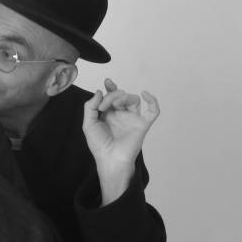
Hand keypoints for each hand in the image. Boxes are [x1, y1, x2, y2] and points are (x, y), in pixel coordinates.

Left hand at [83, 79, 159, 201]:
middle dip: (112, 96)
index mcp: (108, 114)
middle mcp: (121, 114)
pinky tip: (145, 94)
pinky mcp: (142, 125)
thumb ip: (90, 107)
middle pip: (121, 95)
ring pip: (134, 99)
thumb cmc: (99, 145)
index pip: (112, 96)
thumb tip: (100, 91)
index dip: (111, 87)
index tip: (108, 82)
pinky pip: (153, 111)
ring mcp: (132, 119)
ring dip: (124, 97)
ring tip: (116, 105)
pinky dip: (152, 101)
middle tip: (104, 106)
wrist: (110, 159)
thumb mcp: (88, 124)